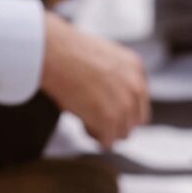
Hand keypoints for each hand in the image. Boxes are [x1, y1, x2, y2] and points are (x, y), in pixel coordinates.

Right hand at [42, 13, 150, 148]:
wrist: (52, 51)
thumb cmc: (66, 51)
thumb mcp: (101, 57)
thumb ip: (114, 77)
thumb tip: (108, 98)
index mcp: (135, 68)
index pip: (140, 101)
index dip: (123, 109)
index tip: (106, 109)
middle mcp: (136, 87)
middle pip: (134, 121)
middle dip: (116, 123)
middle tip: (94, 117)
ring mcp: (125, 105)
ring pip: (122, 133)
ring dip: (105, 130)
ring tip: (85, 116)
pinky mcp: (110, 119)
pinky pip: (107, 141)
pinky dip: (94, 136)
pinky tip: (82, 122)